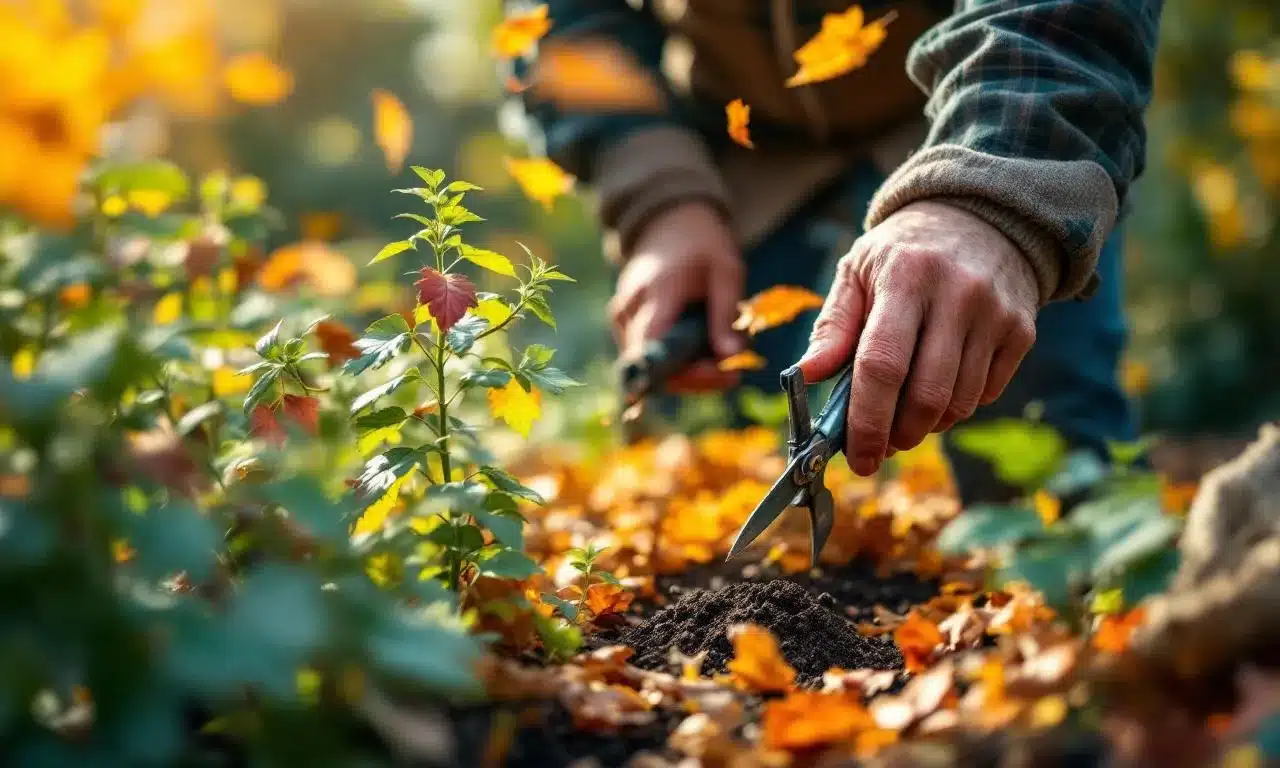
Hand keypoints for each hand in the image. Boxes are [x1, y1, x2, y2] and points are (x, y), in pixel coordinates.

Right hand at [609, 201, 745, 391]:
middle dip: (696, 378)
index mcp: (657, 290)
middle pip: (655, 367)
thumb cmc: (701, 246)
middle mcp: (630, 308)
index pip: (658, 348)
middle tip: (733, 372)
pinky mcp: (622, 325)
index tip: (727, 375)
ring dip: (689, 372)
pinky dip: (677, 362)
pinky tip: (701, 350)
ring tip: (720, 355)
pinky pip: (648, 358)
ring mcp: (621, 318)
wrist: (668, 226)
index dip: (690, 374)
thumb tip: (731, 357)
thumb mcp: (726, 271)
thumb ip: (725, 314)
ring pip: (651, 368)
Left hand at [796, 200, 1039, 475]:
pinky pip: (985, 395)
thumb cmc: (904, 253)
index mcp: (906, 276)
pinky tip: (938, 388)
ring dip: (926, 426)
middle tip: (879, 444)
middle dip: (897, 435)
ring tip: (904, 414)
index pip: (882, 365)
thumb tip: (805, 375)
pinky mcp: (1021, 331)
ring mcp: (995, 314)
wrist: (982, 217)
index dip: (867, 421)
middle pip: (925, 395)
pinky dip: (956, 408)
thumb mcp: (858, 271)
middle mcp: (957, 294)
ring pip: (958, 403)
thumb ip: (833, 326)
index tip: (857, 456)